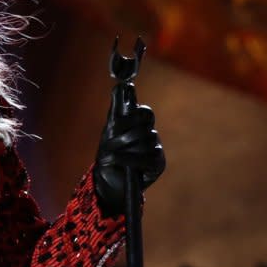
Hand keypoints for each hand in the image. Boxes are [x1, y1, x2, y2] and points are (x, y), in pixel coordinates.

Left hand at [93, 82, 164, 216]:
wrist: (108, 179)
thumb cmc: (109, 152)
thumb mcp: (110, 130)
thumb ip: (117, 110)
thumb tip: (119, 86)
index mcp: (141, 125)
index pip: (146, 113)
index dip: (135, 114)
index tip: (118, 121)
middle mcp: (151, 135)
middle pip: (145, 125)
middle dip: (124, 131)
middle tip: (110, 140)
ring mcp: (156, 149)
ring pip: (145, 140)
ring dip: (122, 146)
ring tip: (110, 153)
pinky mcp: (158, 164)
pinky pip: (146, 157)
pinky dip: (127, 158)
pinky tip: (116, 160)